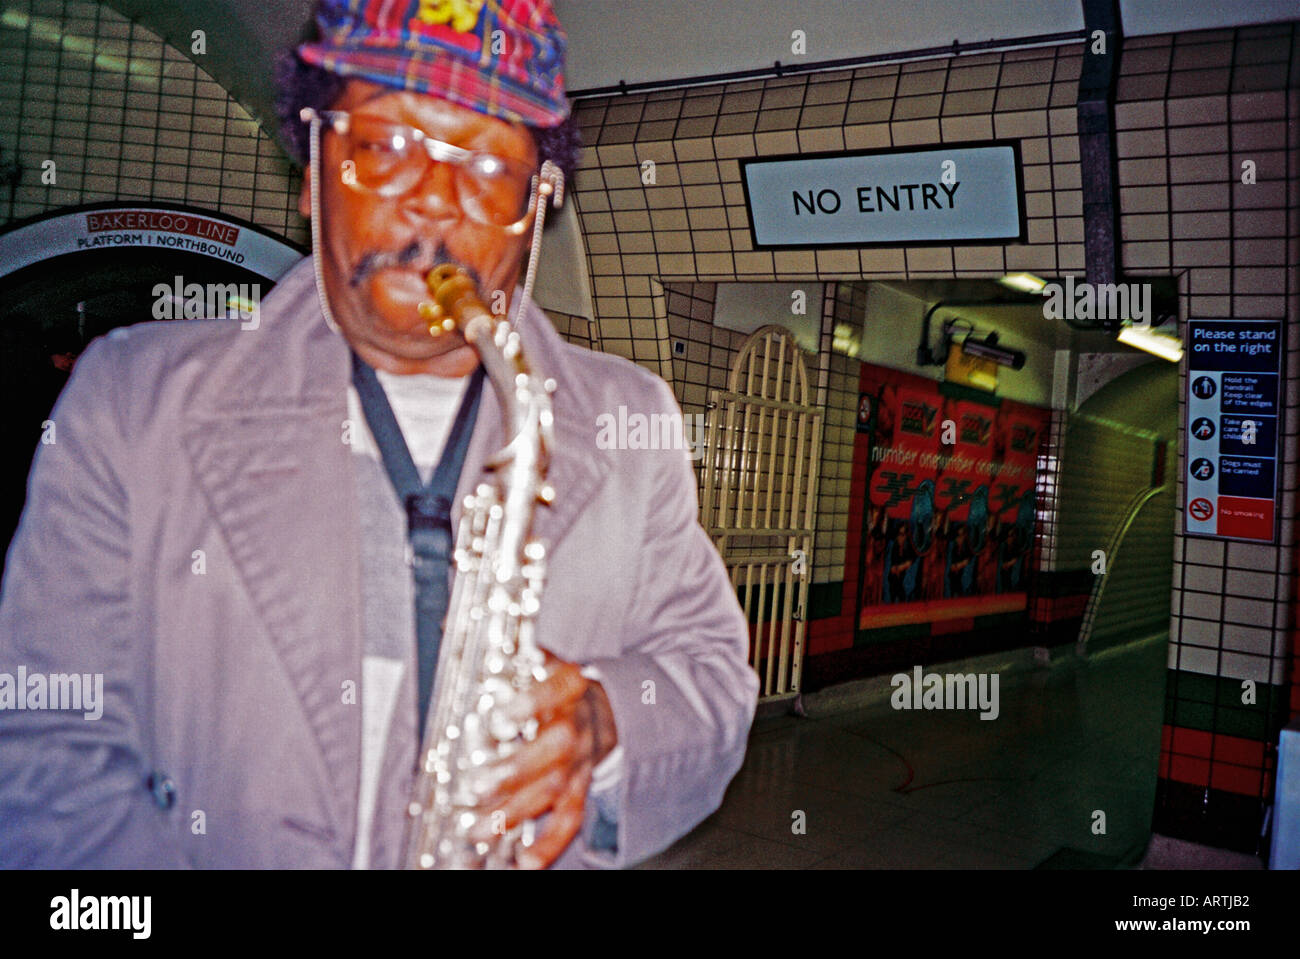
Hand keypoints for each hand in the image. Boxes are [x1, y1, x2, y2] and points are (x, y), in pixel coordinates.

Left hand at [468, 651, 617, 868]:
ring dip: (516, 811)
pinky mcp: (580, 787)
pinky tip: (524, 862)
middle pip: (554, 750)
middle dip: (515, 771)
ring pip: (555, 789)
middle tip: (478, 786)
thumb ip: (498, 647)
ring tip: (479, 828)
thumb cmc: (554, 679)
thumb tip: (446, 620)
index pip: (556, 689)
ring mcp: (581, 761)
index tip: (501, 714)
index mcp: (569, 683)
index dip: (532, 702)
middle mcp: (577, 724)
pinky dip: (549, 844)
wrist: (605, 704)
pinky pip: (570, 819)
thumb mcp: (535, 655)